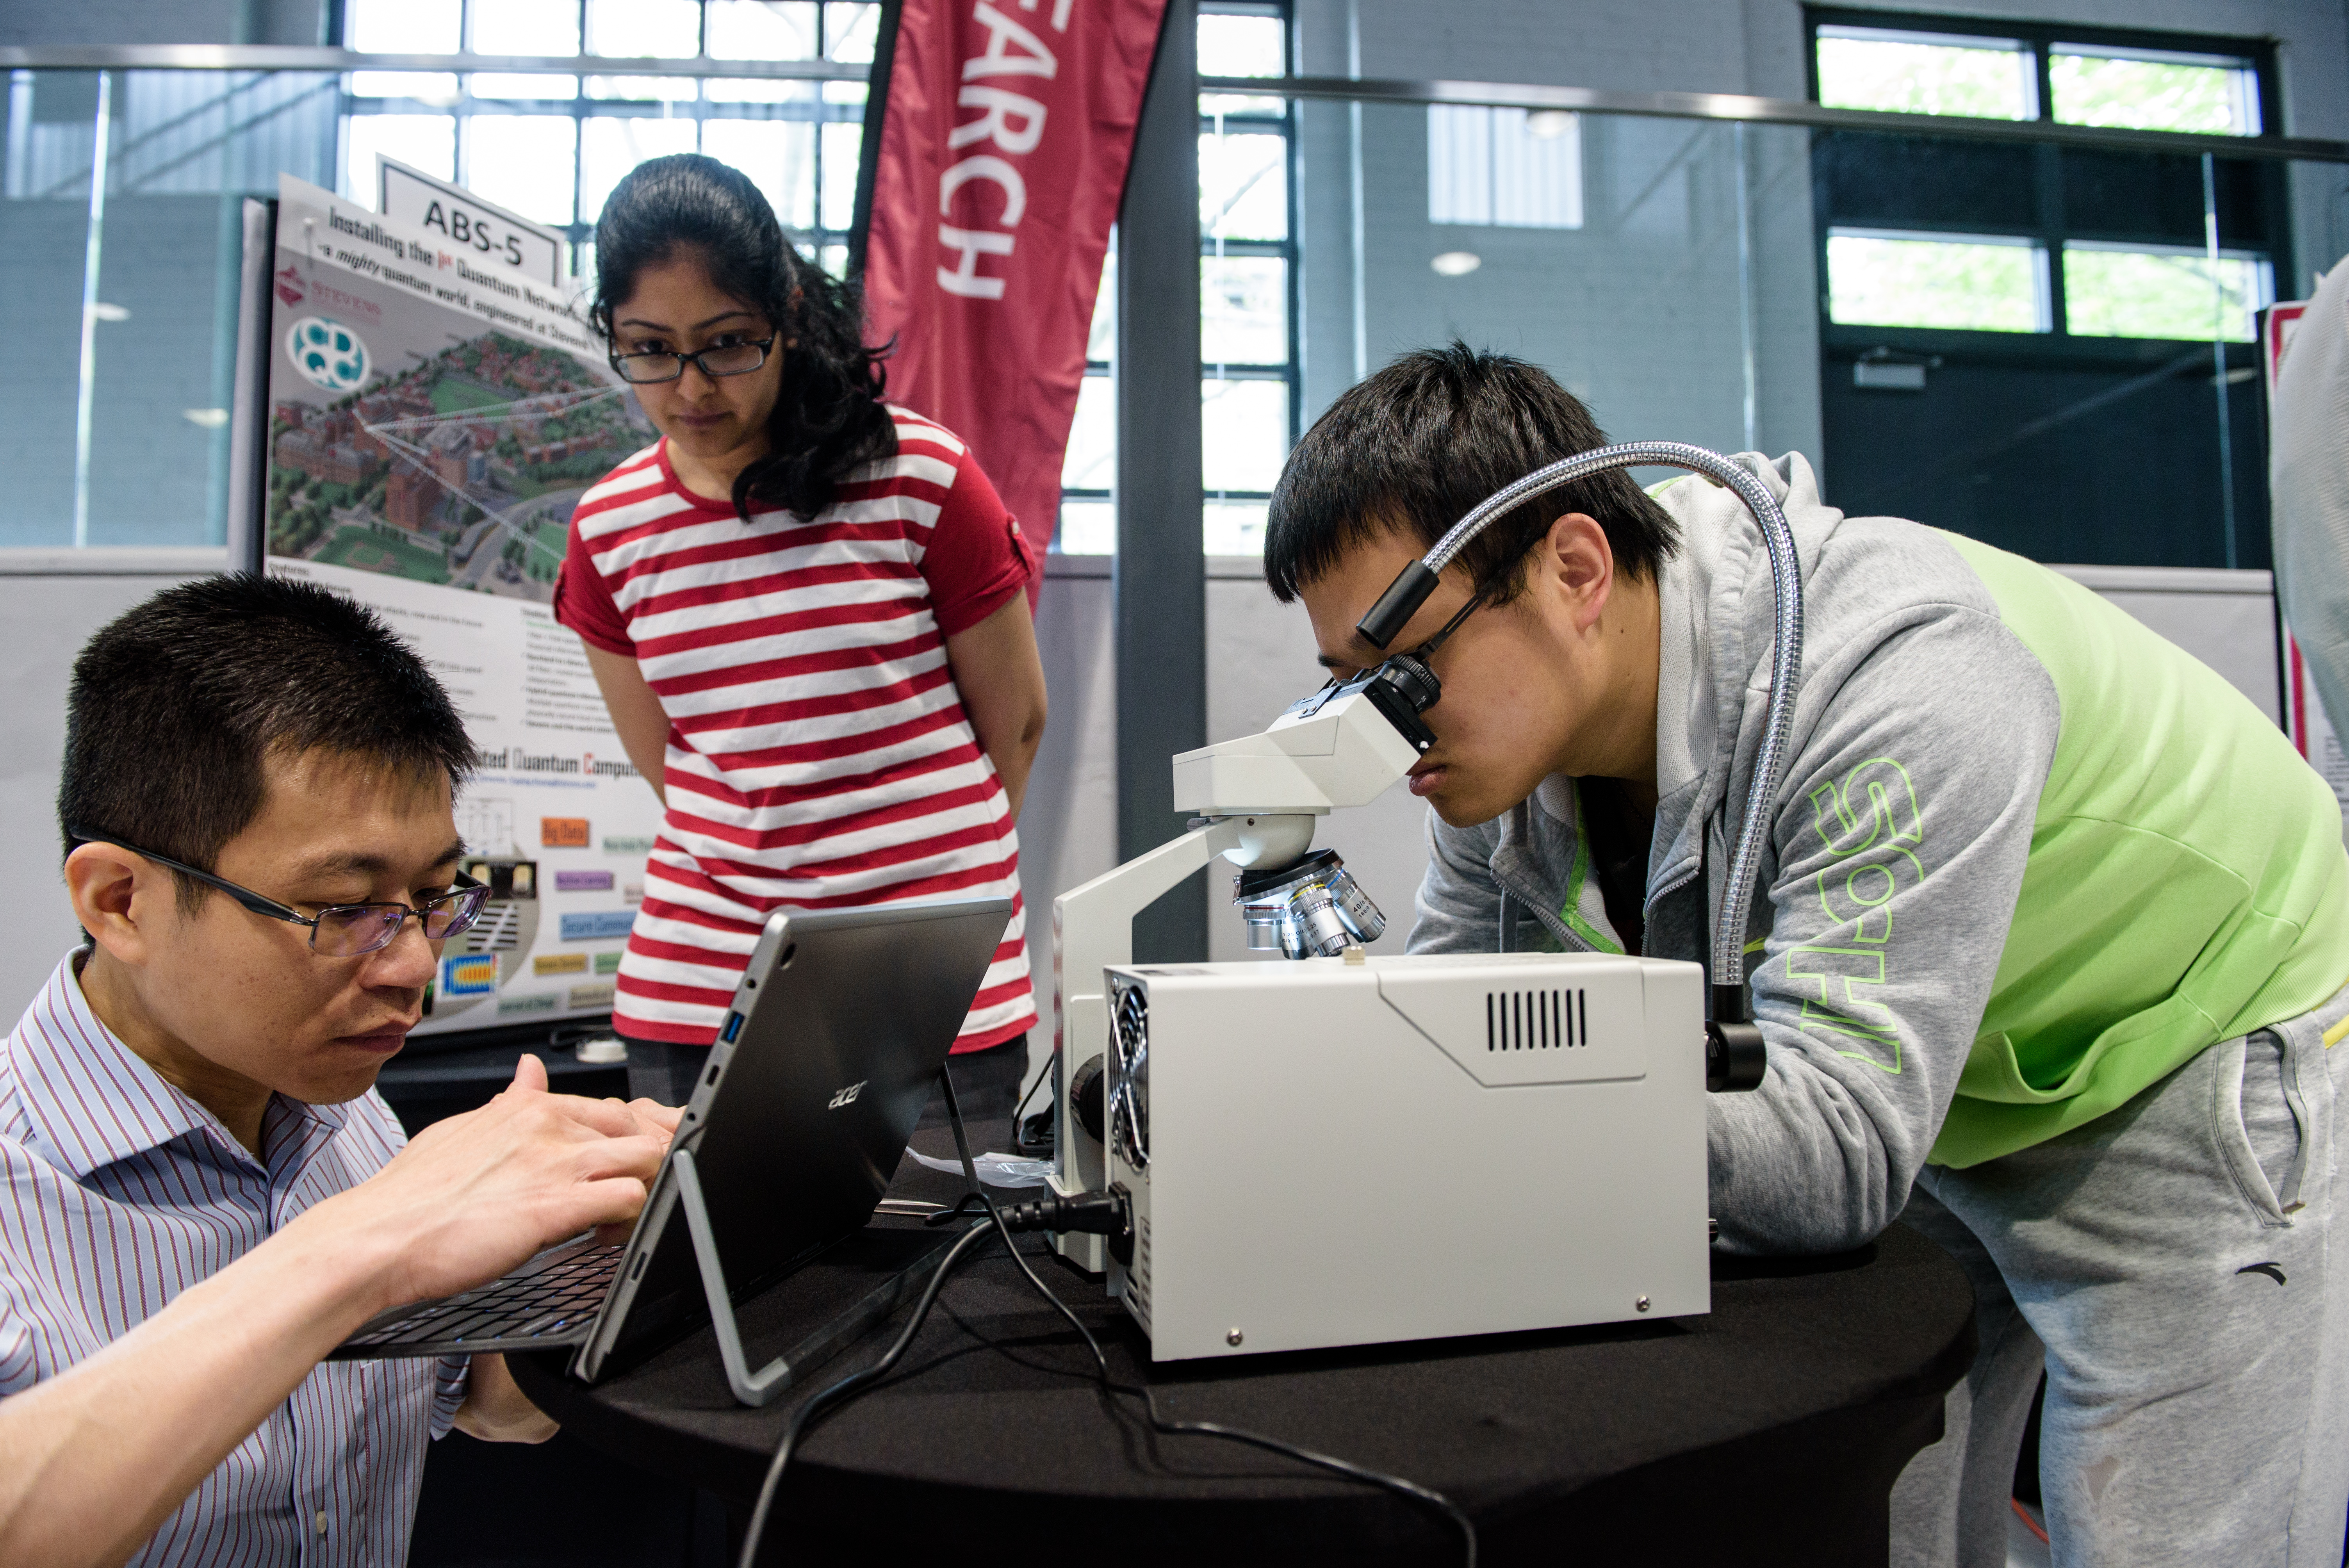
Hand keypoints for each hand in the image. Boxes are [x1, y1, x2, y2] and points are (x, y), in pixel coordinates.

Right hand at [297, 1053, 667, 1316]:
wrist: (380, 1236)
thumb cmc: (411, 1195)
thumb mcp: (461, 1128)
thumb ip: (507, 1100)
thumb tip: (529, 1072)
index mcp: (527, 1108)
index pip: (610, 1107)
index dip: (627, 1137)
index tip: (621, 1163)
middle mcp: (548, 1128)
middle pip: (639, 1130)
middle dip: (649, 1160)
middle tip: (633, 1191)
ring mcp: (556, 1164)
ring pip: (648, 1158)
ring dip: (646, 1187)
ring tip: (621, 1216)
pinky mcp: (558, 1206)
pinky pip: (630, 1199)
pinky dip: (631, 1218)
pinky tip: (607, 1234)